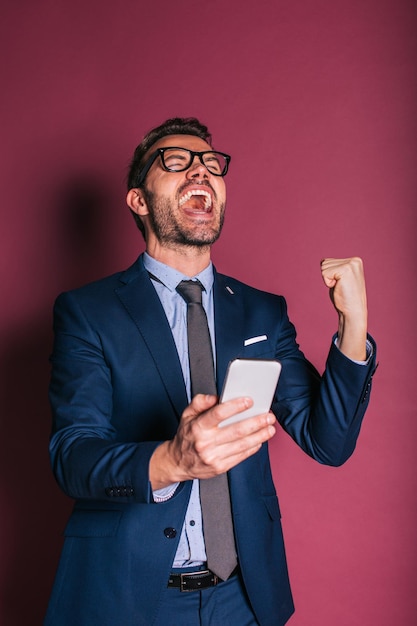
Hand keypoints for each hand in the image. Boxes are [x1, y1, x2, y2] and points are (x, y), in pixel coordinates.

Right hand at [149, 394, 275, 488]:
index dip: (235, 407)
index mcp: (198, 426)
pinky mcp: (219, 467)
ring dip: (259, 436)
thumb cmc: (186, 436)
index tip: (249, 401)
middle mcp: (205, 442)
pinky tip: (260, 440)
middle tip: (268, 416)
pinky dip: (253, 448)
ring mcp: (213, 456)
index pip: (218, 414)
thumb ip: (200, 402)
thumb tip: (215, 397)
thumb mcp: (187, 415)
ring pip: (241, 444)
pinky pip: (240, 456)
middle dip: (256, 422)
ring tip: (270, 428)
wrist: (177, 462)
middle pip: (235, 430)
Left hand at [320, 257, 367, 360]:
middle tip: (341, 287)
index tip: (341, 284)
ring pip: (324, 267)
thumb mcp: (339, 279)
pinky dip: (328, 283)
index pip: (328, 261)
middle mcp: (354, 260)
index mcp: (355, 261)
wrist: (353, 311)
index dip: (329, 276)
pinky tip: (339, 288)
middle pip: (325, 262)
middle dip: (328, 277)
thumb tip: (322, 261)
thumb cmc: (345, 298)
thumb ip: (334, 268)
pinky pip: (325, 273)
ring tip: (340, 287)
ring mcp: (351, 264)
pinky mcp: (346, 270)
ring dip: (328, 280)